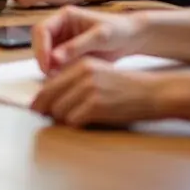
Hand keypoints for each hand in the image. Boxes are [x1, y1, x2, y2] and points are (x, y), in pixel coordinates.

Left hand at [31, 58, 163, 126]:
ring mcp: (89, 89)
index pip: (50, 82)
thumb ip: (76, 80)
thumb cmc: (126, 87)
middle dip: (44, 109)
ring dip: (62, 119)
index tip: (35, 107)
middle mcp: (82, 73)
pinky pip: (73, 120)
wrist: (153, 93)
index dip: (40, 98)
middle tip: (41, 117)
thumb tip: (52, 97)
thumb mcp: (99, 74)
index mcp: (81, 64)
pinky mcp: (97, 105)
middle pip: (49, 96)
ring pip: (60, 110)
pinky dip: (74, 125)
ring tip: (69, 121)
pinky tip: (81, 124)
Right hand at [33, 6, 143, 74]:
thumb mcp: (99, 37)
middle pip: (39, 42)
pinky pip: (56, 63)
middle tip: (50, 75)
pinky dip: (58, 71)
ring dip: (48, 66)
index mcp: (64, 16)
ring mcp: (63, 40)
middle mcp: (60, 27)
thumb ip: (76, 46)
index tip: (46, 65)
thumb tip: (54, 59)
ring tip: (60, 78)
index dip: (40, 47)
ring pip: (46, 54)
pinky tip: (66, 78)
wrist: (132, 38)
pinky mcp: (68, 52)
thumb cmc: (118, 30)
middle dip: (42, 58)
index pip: (41, 29)